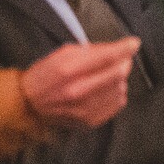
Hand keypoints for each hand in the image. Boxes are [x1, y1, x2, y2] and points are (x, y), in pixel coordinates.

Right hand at [20, 38, 138, 128]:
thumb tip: (118, 48)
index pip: (106, 57)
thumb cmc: (45, 76)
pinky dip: (116, 93)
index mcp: (68, 70)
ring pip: (120, 88)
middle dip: (123, 63)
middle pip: (118, 74)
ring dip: (118, 79)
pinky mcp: (91, 120)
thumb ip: (91, 50)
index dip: (124, 48)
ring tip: (103, 77)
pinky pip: (118, 103)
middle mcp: (78, 91)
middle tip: (118, 60)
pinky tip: (103, 90)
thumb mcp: (62, 54)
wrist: (29, 105)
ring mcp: (86, 109)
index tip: (134, 43)